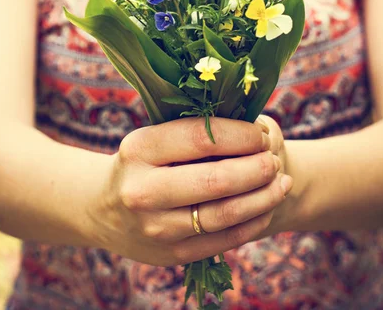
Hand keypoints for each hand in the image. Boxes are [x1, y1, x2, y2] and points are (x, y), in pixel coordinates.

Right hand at [91, 117, 290, 265]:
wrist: (101, 209)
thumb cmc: (140, 162)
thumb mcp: (152, 137)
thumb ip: (194, 131)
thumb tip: (254, 127)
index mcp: (139, 148)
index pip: (202, 138)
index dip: (241, 135)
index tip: (260, 134)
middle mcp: (143, 190)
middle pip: (216, 180)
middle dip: (257, 168)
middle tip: (274, 160)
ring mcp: (156, 228)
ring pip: (224, 215)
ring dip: (263, 197)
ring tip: (281, 183)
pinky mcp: (171, 255)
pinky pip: (223, 240)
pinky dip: (253, 222)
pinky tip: (266, 207)